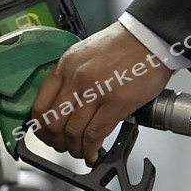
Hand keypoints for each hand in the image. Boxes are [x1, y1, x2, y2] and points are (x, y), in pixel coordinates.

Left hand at [32, 21, 172, 165]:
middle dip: (57, 142)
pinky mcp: (116, 103)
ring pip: (74, 132)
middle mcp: (76, 79)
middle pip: (54, 123)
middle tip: (63, 147)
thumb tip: (67, 105)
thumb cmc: (123, 44)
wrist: (149, 37)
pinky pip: (96, 133)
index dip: (41, 128)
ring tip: (81, 152)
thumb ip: (72, 77)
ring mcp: (95, 91)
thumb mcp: (85, 54)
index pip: (41, 105)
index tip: (47, 135)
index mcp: (65, 67)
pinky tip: (94, 153)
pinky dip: (92, 149)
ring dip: (75, 149)